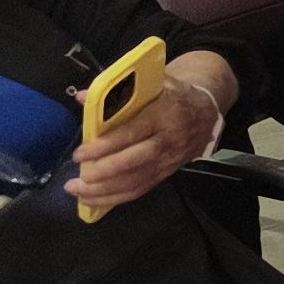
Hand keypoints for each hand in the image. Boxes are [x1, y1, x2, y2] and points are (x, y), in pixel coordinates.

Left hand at [67, 62, 225, 211]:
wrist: (207, 110)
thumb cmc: (174, 94)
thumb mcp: (153, 83)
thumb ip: (118, 90)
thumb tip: (83, 97)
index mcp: (164, 114)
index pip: (132, 133)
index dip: (105, 146)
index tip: (80, 154)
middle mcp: (168, 140)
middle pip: (135, 162)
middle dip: (104, 173)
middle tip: (77, 179)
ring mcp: (169, 160)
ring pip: (137, 181)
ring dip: (105, 191)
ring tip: (77, 191)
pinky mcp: (167, 173)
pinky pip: (141, 190)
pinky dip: (116, 198)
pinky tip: (94, 200)